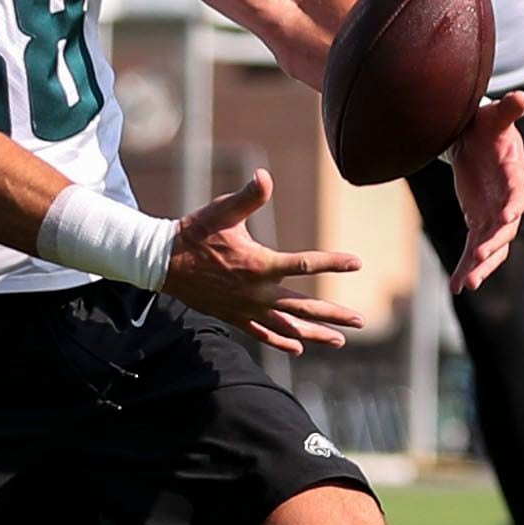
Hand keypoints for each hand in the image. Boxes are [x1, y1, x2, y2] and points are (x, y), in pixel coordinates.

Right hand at [165, 168, 362, 356]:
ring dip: (315, 334)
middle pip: (303, 307)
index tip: (358, 262)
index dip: (333, 262)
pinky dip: (282, 342)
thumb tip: (264, 176)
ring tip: (339, 341)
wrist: (162, 262)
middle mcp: (256, 292)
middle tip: (361, 321)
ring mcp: (245, 308)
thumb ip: (248, 196)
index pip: (304, 265)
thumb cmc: (194, 232)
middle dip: (334, 315)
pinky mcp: (234, 316)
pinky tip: (299, 348)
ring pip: (287, 326)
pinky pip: (262, 334)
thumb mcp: (221, 211)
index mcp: (258, 265)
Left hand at [446, 92, 523, 291]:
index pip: (517, 194)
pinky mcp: (479, 223)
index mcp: (515, 176)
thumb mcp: (493, 118)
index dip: (512, 206)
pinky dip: (465, 267)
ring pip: (491, 247)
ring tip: (466, 284)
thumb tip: (520, 97)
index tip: (507, 219)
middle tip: (478, 258)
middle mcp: (509, 201)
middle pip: (505, 229)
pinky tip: (457, 287)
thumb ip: (506, 112)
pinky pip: (473, 249)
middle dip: (493, 244)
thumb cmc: (488, 126)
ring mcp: (495, 215)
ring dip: (480, 265)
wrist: (477, 139)